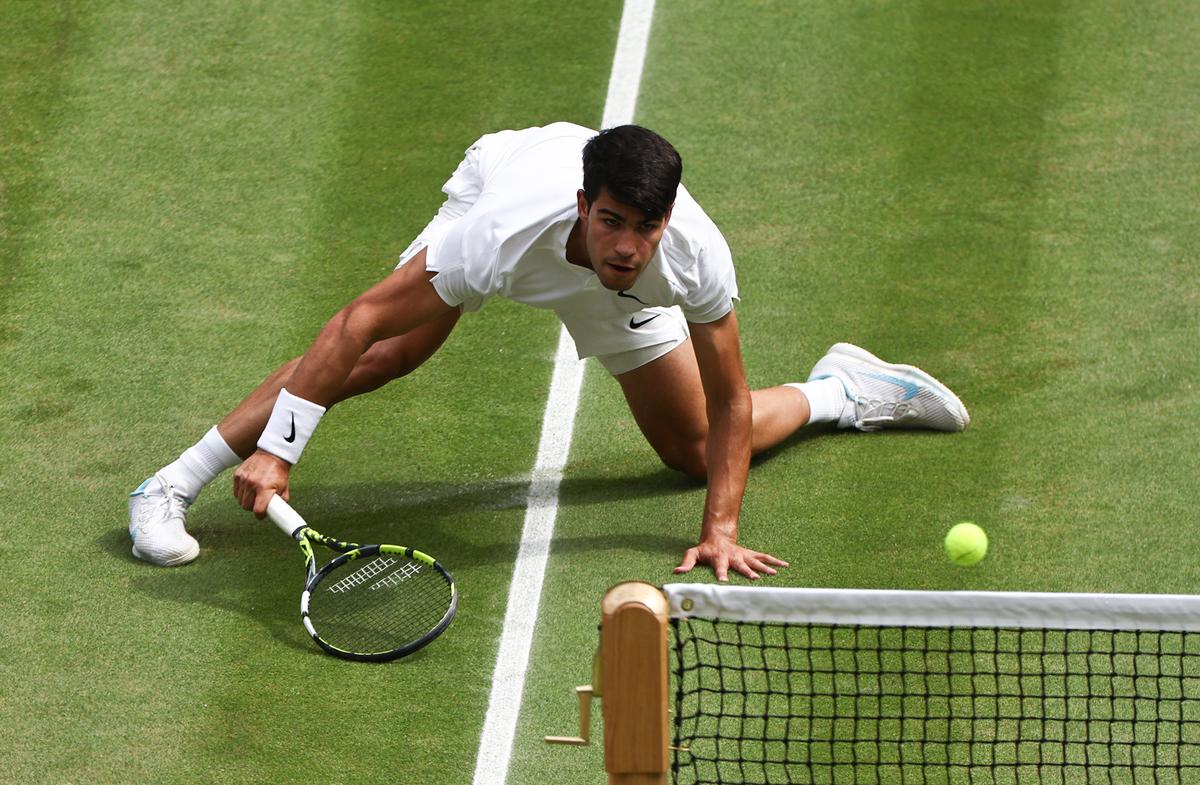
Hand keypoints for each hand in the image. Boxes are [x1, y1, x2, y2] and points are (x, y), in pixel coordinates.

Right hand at [232, 449, 291, 517]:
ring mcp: (243, 478)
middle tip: (259, 504)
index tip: (261, 515)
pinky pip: (236, 492)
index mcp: (265, 488)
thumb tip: (279, 512)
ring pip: (240, 500)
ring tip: (255, 495)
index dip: (260, 515)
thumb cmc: (279, 471)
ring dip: (247, 500)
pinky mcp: (237, 475)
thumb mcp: (284, 487)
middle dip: (253, 508)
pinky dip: (241, 493)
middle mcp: (252, 483)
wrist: (272, 454)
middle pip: (246, 506)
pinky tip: (249, 489)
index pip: (258, 510)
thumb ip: (281, 501)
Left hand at [674, 537, 788, 581]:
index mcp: (719, 559)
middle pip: (741, 566)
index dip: (721, 574)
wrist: (718, 537)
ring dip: (765, 568)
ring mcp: (744, 556)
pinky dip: (775, 561)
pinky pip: (764, 557)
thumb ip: (686, 562)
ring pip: (756, 561)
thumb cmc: (705, 549)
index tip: (724, 582)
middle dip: (748, 572)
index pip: (720, 567)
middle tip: (755, 580)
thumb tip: (676, 572)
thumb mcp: (693, 553)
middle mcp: (734, 557)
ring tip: (774, 574)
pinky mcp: (751, 554)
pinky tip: (785, 565)